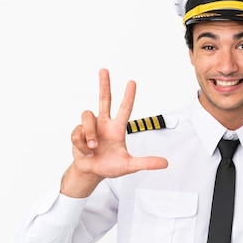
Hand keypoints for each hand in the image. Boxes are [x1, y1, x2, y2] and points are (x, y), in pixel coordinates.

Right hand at [61, 68, 167, 196]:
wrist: (91, 172)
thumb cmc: (110, 166)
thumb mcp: (129, 165)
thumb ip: (145, 163)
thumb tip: (165, 163)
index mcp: (117, 128)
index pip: (125, 108)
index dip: (128, 96)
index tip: (132, 82)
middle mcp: (104, 124)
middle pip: (104, 99)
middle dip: (104, 84)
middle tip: (104, 70)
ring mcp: (91, 127)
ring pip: (88, 116)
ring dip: (90, 134)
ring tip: (93, 148)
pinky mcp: (78, 133)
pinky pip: (78, 134)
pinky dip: (82, 146)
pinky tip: (86, 153)